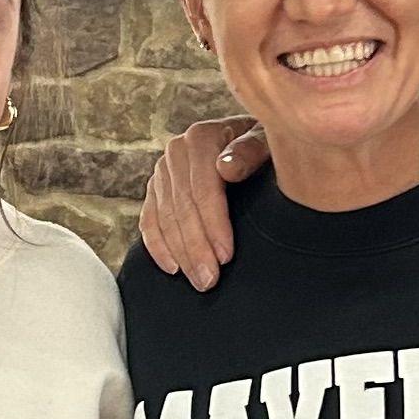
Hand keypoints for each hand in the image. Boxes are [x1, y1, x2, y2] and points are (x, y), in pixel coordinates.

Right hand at [138, 115, 265, 288]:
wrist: (252, 138)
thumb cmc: (267, 144)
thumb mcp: (268, 140)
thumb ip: (250, 150)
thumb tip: (226, 168)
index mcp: (201, 138)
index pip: (202, 189)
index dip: (213, 225)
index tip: (226, 256)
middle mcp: (176, 152)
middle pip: (181, 207)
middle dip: (195, 248)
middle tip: (209, 280)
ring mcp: (163, 171)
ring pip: (164, 218)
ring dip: (180, 253)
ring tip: (198, 281)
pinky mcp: (156, 188)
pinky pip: (149, 220)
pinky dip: (158, 246)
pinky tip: (172, 268)